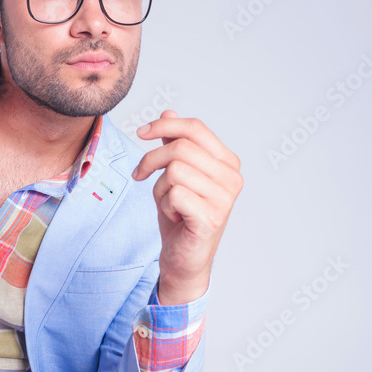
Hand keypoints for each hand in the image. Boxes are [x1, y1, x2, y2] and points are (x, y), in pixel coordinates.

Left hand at [132, 110, 242, 303]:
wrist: (184, 259)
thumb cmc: (180, 217)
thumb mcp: (174, 175)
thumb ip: (175, 145)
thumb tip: (169, 112)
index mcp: (227, 162)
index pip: (196, 128)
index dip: (165, 125)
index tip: (142, 132)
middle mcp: (231, 178)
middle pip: (181, 147)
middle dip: (152, 159)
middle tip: (140, 175)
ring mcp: (224, 199)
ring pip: (175, 170)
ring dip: (159, 188)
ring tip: (168, 203)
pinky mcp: (211, 218)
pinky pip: (174, 194)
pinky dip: (164, 205)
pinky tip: (174, 217)